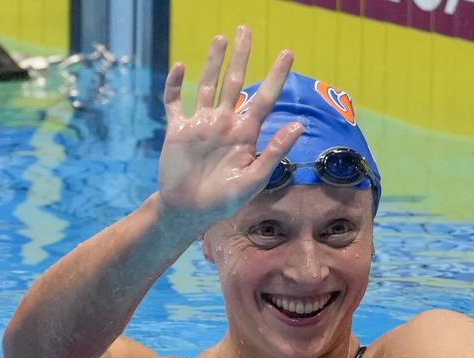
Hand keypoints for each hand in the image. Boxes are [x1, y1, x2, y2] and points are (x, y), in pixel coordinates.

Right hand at [156, 26, 303, 229]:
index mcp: (245, 133)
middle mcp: (224, 123)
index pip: (264, 98)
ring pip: (208, 85)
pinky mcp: (177, 130)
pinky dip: (175, 85)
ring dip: (213, 62)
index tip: (288, 52)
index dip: (276, 75)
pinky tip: (180, 67)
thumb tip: (299, 124)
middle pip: (235, 82)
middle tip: (246, 29)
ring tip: (221, 38)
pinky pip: (175, 102)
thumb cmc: (223, 201)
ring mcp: (200, 124)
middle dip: (241, 56)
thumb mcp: (254, 179)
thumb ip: (274, 152)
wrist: (188, 212)